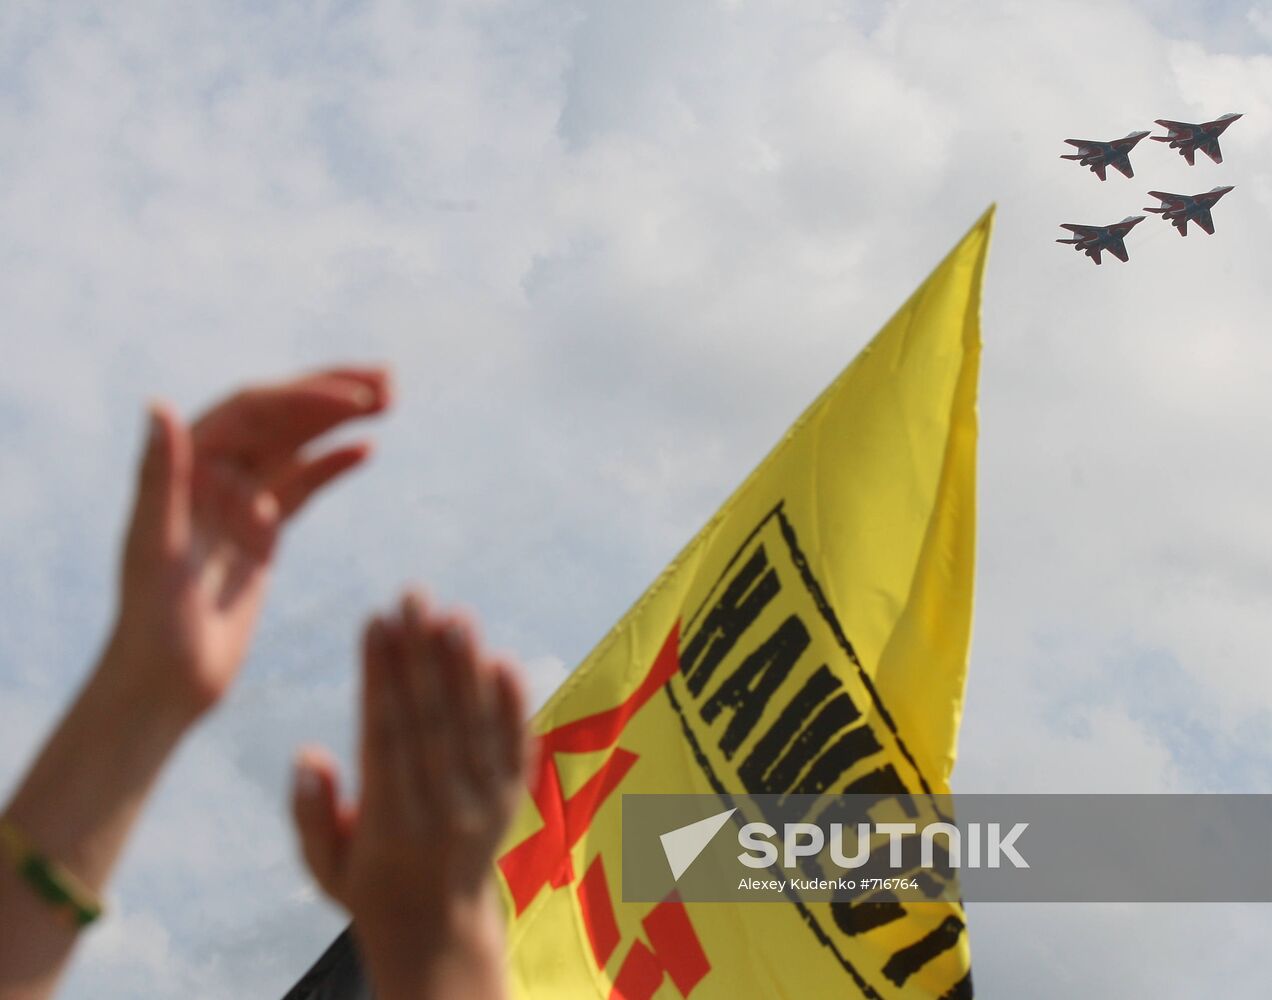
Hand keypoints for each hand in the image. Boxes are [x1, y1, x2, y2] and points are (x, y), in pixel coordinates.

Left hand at [108, 367, 390, 720]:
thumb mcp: (154, 548)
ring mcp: (240, 501)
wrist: (165, 683)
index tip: (355, 398)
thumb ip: (159, 475)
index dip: (304, 396)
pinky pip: (303, 486)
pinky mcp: (261, 533)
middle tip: (388, 378)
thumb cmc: (152, 622)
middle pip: (280, 416)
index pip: (252, 410)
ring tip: (390, 399)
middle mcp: (211, 473)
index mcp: (186, 465)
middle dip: (332, 393)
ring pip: (297, 444)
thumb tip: (158, 405)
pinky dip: (334, 464)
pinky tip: (367, 448)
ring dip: (340, 419)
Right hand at [292, 592, 527, 999]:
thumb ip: (311, 812)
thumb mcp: (322, 865)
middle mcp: (442, 809)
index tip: (375, 622)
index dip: (380, 675)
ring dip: (465, 666)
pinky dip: (512, 703)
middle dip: (421, 652)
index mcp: (389, 822)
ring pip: (474, 724)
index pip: (384, 733)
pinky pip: (515, 746)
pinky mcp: (514, 798)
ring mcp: (485, 803)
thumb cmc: (368, 883)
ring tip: (455, 614)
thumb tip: (308, 754)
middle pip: (431, 718)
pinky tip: (502, 659)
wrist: (440, 931)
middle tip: (414, 596)